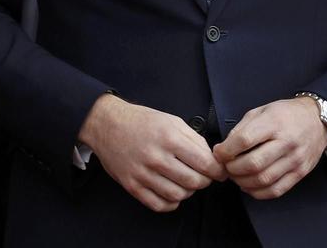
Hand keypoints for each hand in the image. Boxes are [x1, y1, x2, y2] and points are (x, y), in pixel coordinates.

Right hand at [78, 94, 226, 212]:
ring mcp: (143, 173)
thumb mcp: (171, 120)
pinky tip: (171, 191)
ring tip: (185, 182)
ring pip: (178, 195)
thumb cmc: (139, 121)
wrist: (107, 124)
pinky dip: (171, 202)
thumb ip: (194, 139)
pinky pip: (159, 205)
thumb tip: (210, 158)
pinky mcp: (132, 186)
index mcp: (169, 138)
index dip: (217, 171)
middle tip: (202, 176)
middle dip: (204, 181)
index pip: (204, 163)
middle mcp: (156, 157)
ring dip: (188, 191)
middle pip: (194, 182)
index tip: (219, 172)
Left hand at [212, 97, 326, 199]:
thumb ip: (242, 129)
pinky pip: (277, 190)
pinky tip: (249, 186)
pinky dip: (259, 193)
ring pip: (264, 179)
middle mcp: (286, 143)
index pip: (244, 140)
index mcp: (273, 123)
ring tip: (236, 176)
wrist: (316, 120)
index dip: (226, 150)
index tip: (219, 153)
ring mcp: (294, 160)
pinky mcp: (300, 173)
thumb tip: (224, 148)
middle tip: (225, 166)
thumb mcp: (261, 111)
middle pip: (253, 163)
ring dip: (243, 182)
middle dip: (232, 169)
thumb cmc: (285, 114)